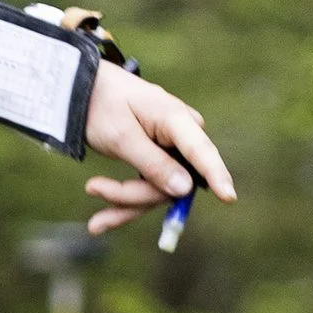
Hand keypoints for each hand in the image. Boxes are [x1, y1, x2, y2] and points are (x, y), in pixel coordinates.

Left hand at [80, 61, 235, 231]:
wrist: (84, 90)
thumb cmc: (102, 106)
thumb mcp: (121, 137)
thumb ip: (153, 163)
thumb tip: (186, 189)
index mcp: (175, 118)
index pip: (201, 151)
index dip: (216, 175)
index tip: (228, 197)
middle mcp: (181, 133)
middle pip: (175, 181)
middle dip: (134, 195)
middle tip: (92, 188)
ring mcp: (173, 148)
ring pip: (160, 190)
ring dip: (125, 200)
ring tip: (91, 194)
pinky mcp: (161, 159)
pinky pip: (151, 187)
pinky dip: (125, 201)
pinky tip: (99, 222)